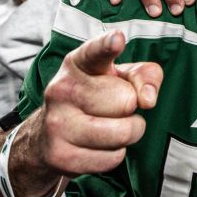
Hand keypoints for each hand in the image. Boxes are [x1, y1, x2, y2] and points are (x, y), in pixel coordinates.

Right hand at [31, 31, 164, 175]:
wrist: (49, 135)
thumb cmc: (95, 97)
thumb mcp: (120, 77)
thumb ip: (145, 75)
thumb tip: (148, 99)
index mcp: (78, 64)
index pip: (94, 53)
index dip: (108, 45)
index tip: (118, 38)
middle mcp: (62, 90)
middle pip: (126, 101)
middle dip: (131, 109)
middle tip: (114, 109)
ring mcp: (57, 124)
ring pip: (122, 133)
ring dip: (128, 133)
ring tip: (111, 126)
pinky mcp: (60, 156)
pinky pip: (113, 158)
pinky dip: (115, 154)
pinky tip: (98, 145)